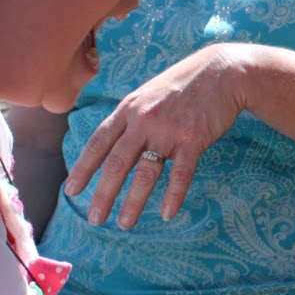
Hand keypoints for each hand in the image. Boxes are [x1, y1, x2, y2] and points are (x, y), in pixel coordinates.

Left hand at [65, 45, 245, 227]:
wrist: (223, 71)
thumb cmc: (185, 83)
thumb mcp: (149, 93)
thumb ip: (131, 115)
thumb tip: (114, 140)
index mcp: (128, 109)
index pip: (98, 143)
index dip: (83, 168)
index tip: (71, 190)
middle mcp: (143, 120)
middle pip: (116, 163)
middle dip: (103, 194)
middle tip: (95, 219)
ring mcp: (168, 130)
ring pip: (145, 173)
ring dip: (133, 202)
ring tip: (125, 224)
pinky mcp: (194, 139)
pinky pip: (181, 173)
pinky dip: (174, 196)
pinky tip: (168, 214)